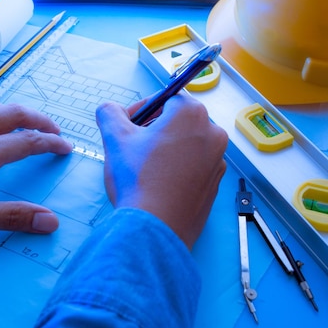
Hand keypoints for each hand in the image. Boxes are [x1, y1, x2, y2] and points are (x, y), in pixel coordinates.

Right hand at [96, 94, 227, 249]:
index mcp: (192, 115)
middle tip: (132, 146)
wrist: (155, 229)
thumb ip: (110, 113)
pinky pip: (194, 167)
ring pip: (186, 145)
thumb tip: (110, 109)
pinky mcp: (215, 185)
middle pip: (178, 121)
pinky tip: (157, 184)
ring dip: (165, 149)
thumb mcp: (115, 139)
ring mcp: (217, 162)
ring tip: (143, 168)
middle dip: (154, 129)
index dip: (142, 109)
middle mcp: (213, 134)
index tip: (126, 125)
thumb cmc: (138, 180)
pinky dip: (177, 169)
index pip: (166, 98)